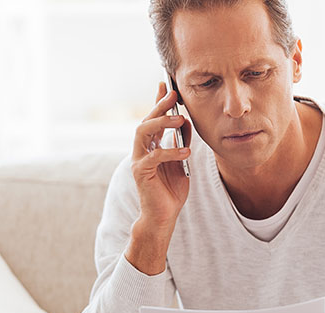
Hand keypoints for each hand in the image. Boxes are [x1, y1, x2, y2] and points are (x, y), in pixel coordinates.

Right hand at [130, 82, 191, 229]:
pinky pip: (153, 156)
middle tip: (174, 94)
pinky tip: (185, 151)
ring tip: (179, 119)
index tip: (167, 84)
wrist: (163, 215)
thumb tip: (186, 121)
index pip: (153, 118)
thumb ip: (181, 141)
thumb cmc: (171, 189)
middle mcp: (141, 149)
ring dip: (160, 122)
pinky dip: (170, 151)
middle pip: (146, 120)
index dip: (159, 101)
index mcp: (150, 145)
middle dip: (159, 105)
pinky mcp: (140, 172)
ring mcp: (138, 160)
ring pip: (143, 132)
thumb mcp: (181, 161)